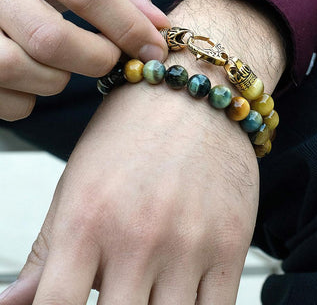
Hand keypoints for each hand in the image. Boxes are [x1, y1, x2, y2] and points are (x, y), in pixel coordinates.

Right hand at [0, 0, 168, 120]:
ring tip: (62, 62)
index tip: (155, 49)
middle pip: (51, 39)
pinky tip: (34, 75)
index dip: (127, 26)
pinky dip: (31, 98)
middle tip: (108, 58)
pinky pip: (8, 99)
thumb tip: (159, 25)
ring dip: (58, 79)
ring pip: (23, 70)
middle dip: (95, 59)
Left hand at [0, 0, 285, 304]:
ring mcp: (190, 244)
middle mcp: (138, 237)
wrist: (193, 94)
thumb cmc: (133, 129)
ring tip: (147, 291)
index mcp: (86, 220)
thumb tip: (12, 303)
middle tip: (117, 293)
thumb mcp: (77, 179)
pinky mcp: (231, 243)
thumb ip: (47, 249)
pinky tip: (180, 294)